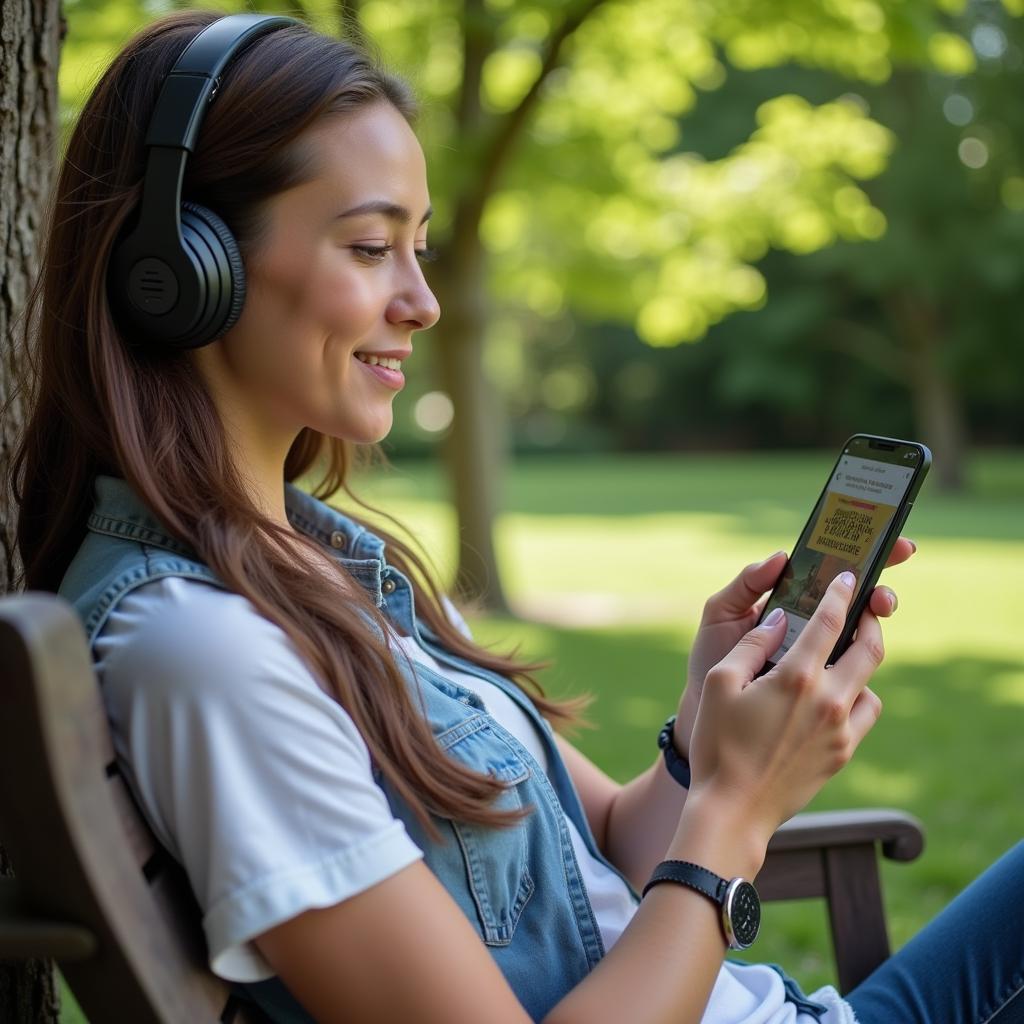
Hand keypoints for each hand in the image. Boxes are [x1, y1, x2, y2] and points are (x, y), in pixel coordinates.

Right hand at [675, 539, 914, 758]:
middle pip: (869, 650)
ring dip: (863, 663)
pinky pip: (864, 715)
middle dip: (869, 623)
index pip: (831, 622)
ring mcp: (841, 731)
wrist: (734, 810)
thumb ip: (753, 644)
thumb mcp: (720, 682)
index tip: (848, 578)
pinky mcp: (843, 754)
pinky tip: (835, 697)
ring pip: (871, 684)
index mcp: (797, 677)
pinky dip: (857, 698)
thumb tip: (781, 619)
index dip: (842, 594)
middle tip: (863, 610)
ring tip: (845, 657)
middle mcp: (829, 701)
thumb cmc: (718, 743)